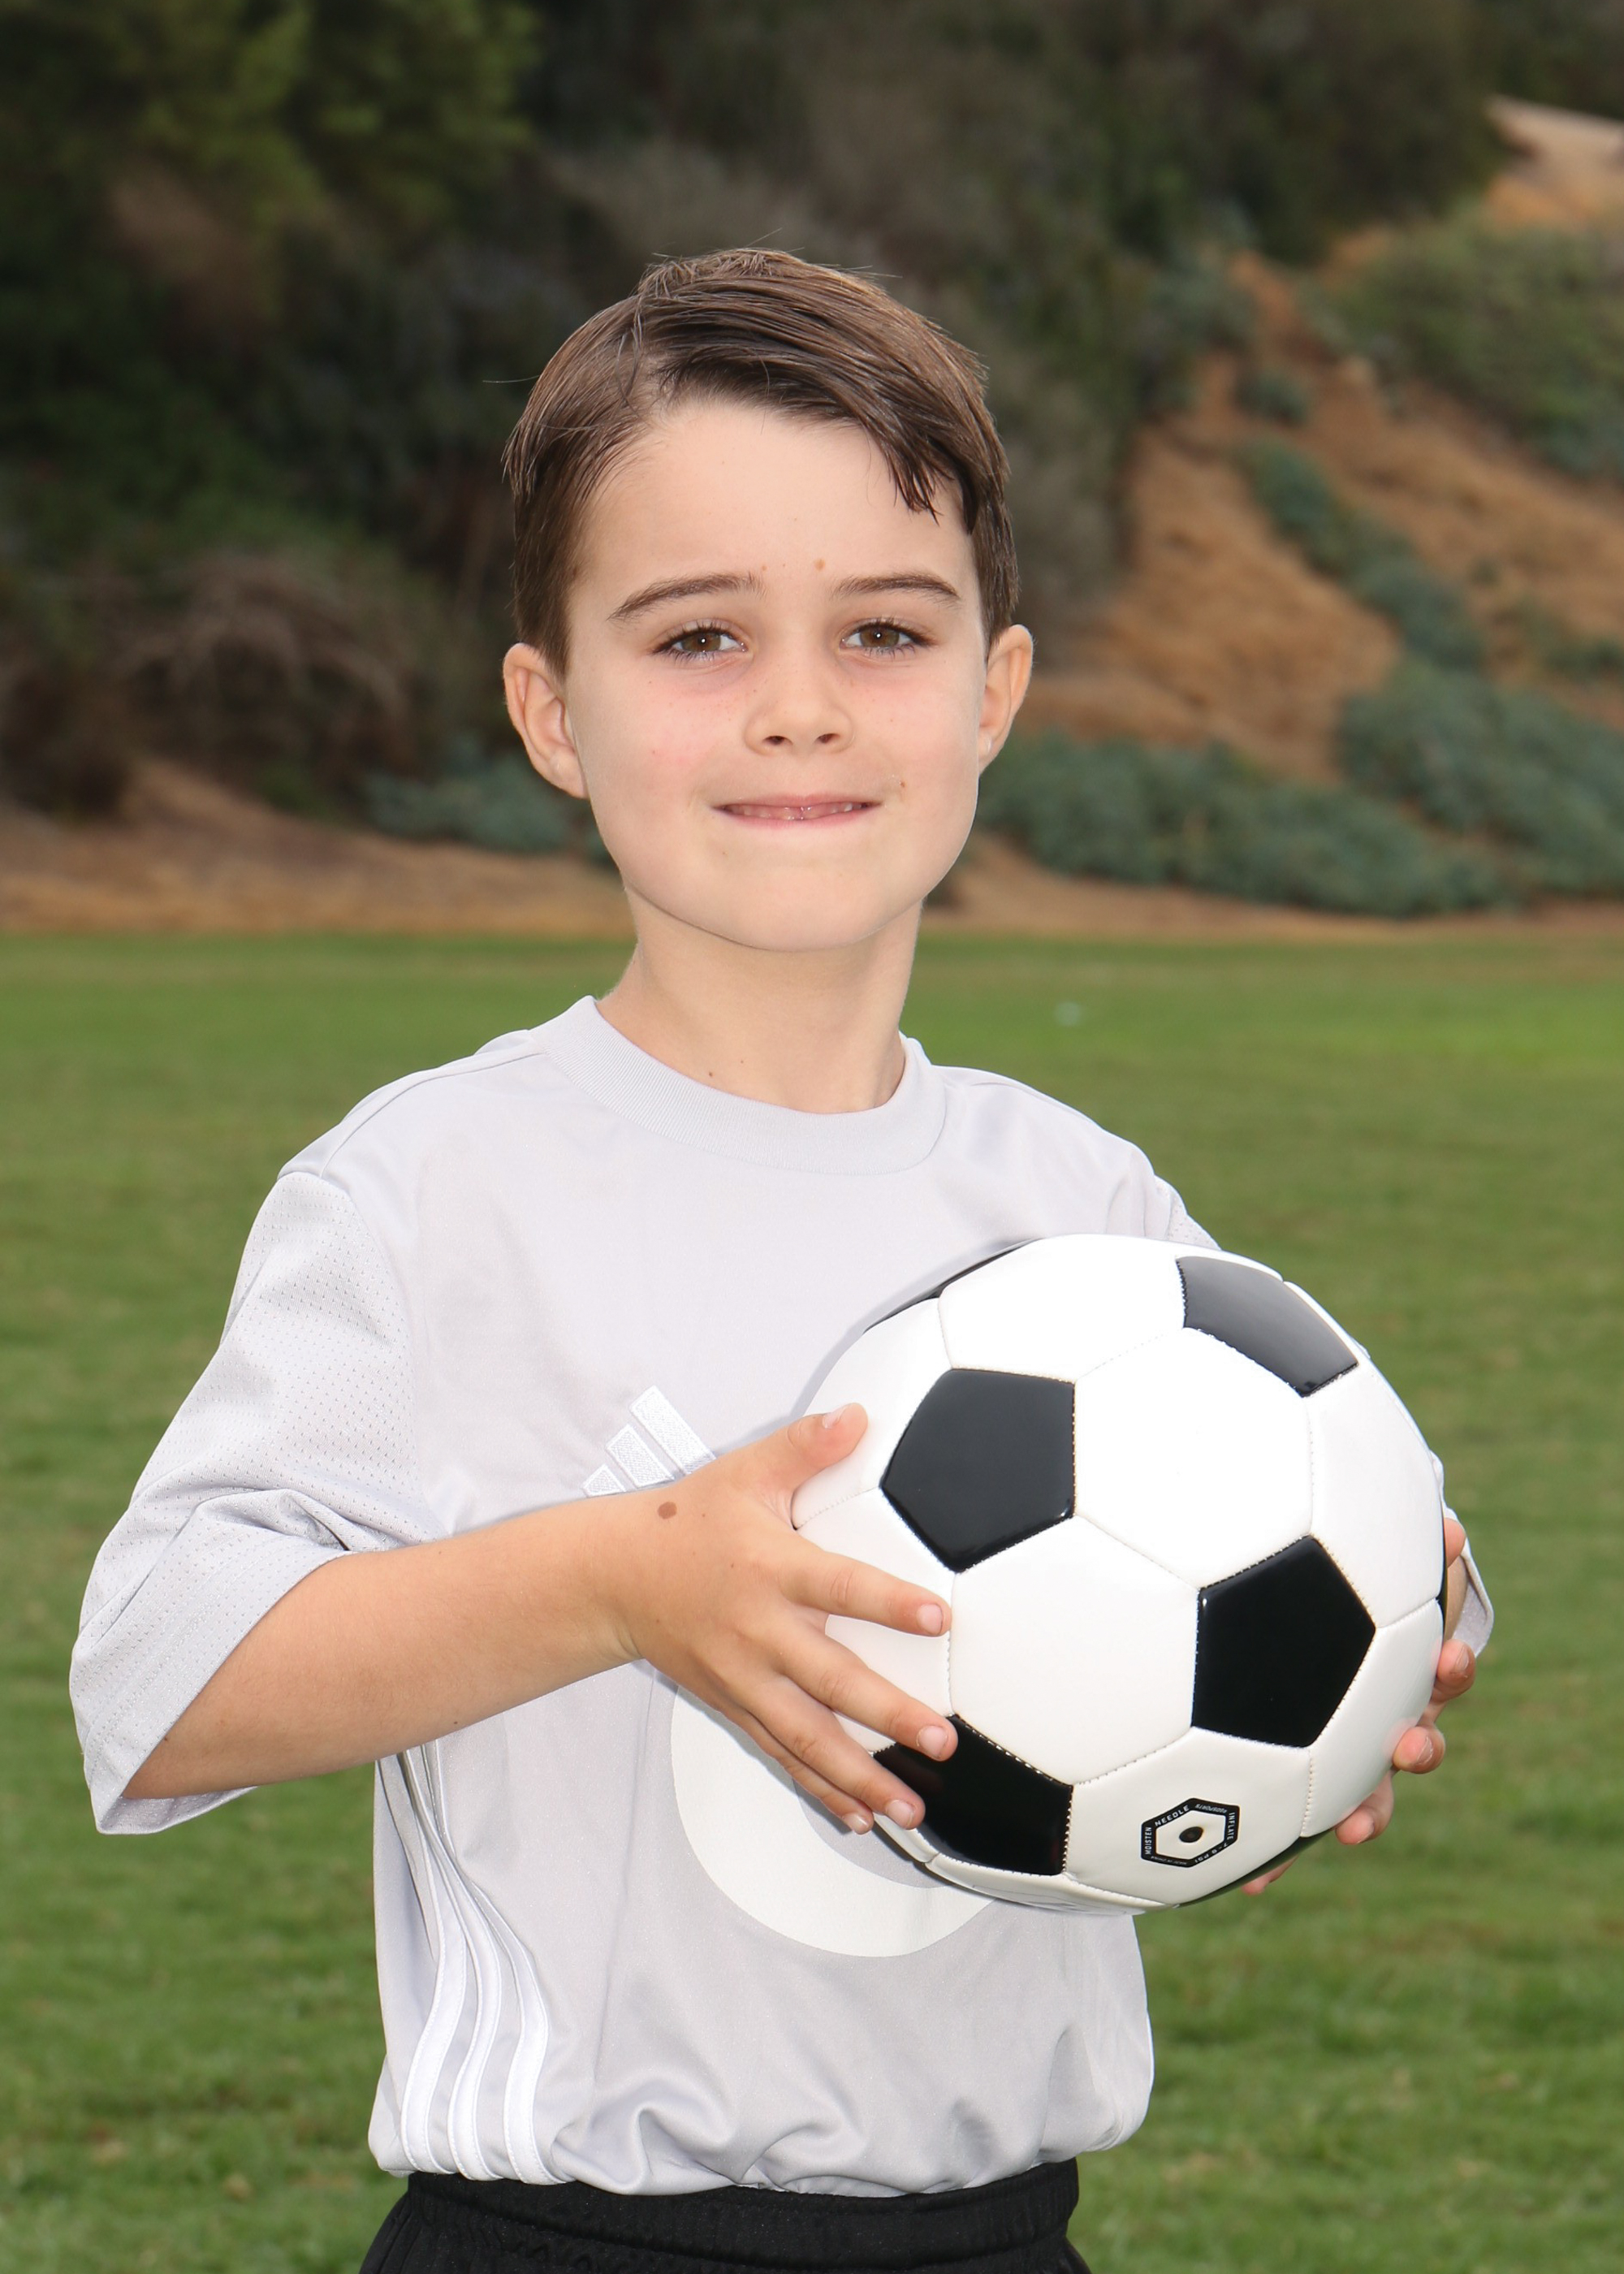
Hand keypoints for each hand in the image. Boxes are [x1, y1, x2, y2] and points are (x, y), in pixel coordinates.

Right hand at [600, 1404, 954, 1833]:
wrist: (614, 1576)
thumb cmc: (689, 1521)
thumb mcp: (745, 1472)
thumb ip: (805, 1447)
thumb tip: (857, 1416)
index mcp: (769, 1569)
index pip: (837, 1586)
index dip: (887, 1602)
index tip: (938, 1617)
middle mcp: (758, 1631)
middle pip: (829, 1679)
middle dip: (886, 1714)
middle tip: (940, 1738)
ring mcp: (743, 1678)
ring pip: (806, 1736)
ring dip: (859, 1775)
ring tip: (910, 1808)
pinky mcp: (734, 1704)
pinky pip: (779, 1755)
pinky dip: (818, 1789)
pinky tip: (859, 1818)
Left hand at [1242, 1515, 1477, 1893]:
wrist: (1293, 1614)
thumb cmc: (1322, 1580)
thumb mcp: (1356, 1556)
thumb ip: (1393, 1543)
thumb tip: (1444, 1525)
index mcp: (1395, 1665)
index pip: (1438, 1669)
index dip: (1448, 1666)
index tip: (1448, 1655)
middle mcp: (1380, 1716)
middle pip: (1416, 1740)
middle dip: (1420, 1748)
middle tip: (1411, 1743)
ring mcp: (1343, 1755)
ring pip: (1367, 1794)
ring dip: (1368, 1812)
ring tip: (1358, 1829)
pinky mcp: (1295, 1785)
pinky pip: (1288, 1824)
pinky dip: (1279, 1852)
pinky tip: (1257, 1879)